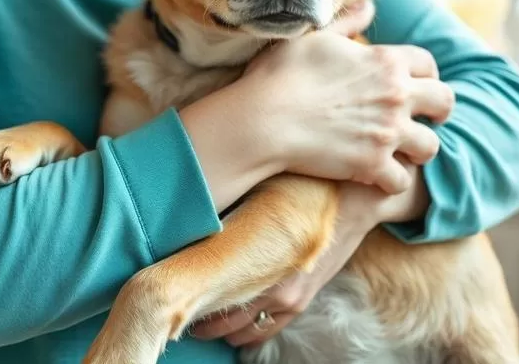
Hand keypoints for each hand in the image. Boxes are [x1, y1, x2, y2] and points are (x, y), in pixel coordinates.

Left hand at [190, 166, 429, 346]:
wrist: (356, 200)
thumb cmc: (304, 184)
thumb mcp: (261, 186)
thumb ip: (227, 202)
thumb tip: (185, 201)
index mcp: (259, 256)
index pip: (211, 286)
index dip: (185, 292)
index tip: (162, 290)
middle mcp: (273, 285)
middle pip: (223, 315)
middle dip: (197, 314)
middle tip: (173, 307)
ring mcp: (289, 297)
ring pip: (242, 329)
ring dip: (218, 328)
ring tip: (195, 319)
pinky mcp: (301, 301)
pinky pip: (266, 331)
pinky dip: (244, 333)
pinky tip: (226, 328)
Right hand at [236, 9, 453, 193]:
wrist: (263, 119)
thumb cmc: (282, 74)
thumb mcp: (315, 38)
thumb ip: (348, 22)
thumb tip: (369, 3)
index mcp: (386, 61)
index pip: (428, 62)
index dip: (425, 73)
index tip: (417, 83)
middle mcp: (396, 95)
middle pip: (444, 102)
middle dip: (439, 111)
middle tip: (427, 119)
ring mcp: (388, 132)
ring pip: (431, 145)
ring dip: (418, 149)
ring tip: (404, 152)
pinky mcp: (373, 165)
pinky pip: (402, 180)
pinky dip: (391, 180)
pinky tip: (379, 177)